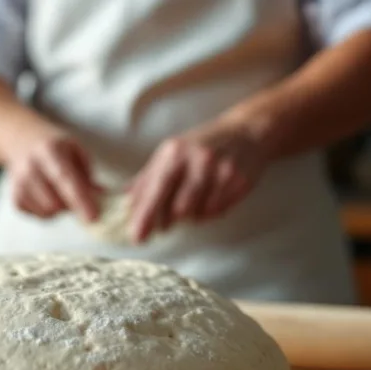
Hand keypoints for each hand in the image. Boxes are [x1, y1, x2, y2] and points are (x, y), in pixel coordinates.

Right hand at [5, 126, 102, 221]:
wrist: (21, 141)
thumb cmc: (56, 148)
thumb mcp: (76, 151)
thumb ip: (89, 176)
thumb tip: (104, 200)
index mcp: (50, 150)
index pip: (65, 179)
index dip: (80, 200)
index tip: (93, 218)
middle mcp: (31, 167)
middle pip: (55, 203)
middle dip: (73, 205)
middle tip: (78, 195)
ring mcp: (20, 184)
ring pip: (48, 212)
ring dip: (61, 209)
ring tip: (60, 192)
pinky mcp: (15, 199)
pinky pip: (40, 216)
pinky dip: (49, 211)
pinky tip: (48, 195)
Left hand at [126, 117, 269, 242]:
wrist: (247, 133)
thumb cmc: (199, 146)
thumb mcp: (170, 154)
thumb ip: (146, 179)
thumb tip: (124, 202)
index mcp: (175, 152)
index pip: (156, 190)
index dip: (145, 216)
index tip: (137, 236)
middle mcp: (199, 160)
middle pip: (178, 209)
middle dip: (168, 220)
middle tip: (167, 222)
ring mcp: (222, 171)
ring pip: (198, 214)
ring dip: (190, 216)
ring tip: (192, 202)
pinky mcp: (239, 182)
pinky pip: (217, 212)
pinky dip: (208, 212)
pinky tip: (210, 198)